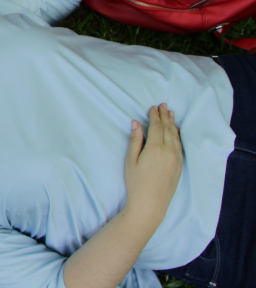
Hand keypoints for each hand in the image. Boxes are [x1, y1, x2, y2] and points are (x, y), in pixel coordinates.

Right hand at [123, 104, 183, 222]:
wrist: (150, 204)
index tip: (153, 107)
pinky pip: (180, 145)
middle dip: (165, 116)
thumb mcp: (130, 160)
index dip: (155, 116)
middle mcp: (169, 151)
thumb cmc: (136, 182)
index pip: (156, 126)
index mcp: (155, 148)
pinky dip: (177, 135)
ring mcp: (177, 158)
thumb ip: (135, 140)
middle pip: (168, 129)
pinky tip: (175, 131)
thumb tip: (136, 123)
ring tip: (170, 114)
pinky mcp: (180, 165)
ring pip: (176, 136)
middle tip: (164, 106)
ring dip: (172, 124)